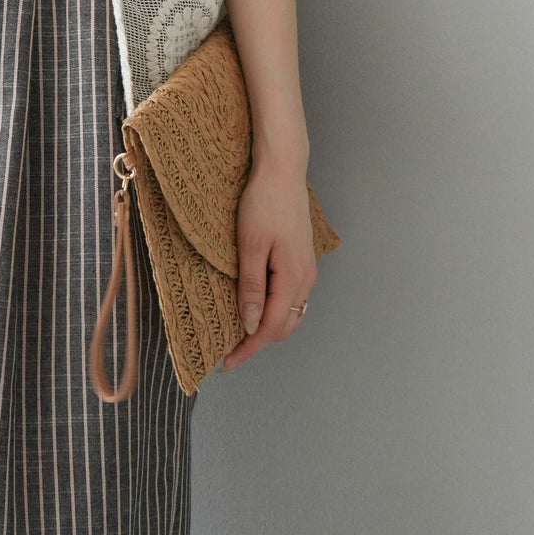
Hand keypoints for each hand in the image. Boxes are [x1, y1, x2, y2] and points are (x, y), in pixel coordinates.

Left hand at [220, 150, 317, 371]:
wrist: (283, 171)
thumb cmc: (264, 203)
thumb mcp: (251, 246)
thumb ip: (252, 287)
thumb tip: (252, 326)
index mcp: (293, 279)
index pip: (271, 328)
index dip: (249, 348)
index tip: (227, 363)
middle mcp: (305, 279)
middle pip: (284, 326)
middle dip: (258, 341)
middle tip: (228, 348)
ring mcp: (306, 269)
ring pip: (289, 313)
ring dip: (267, 326)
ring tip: (238, 329)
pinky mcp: (301, 259)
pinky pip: (290, 296)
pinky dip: (274, 309)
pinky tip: (254, 304)